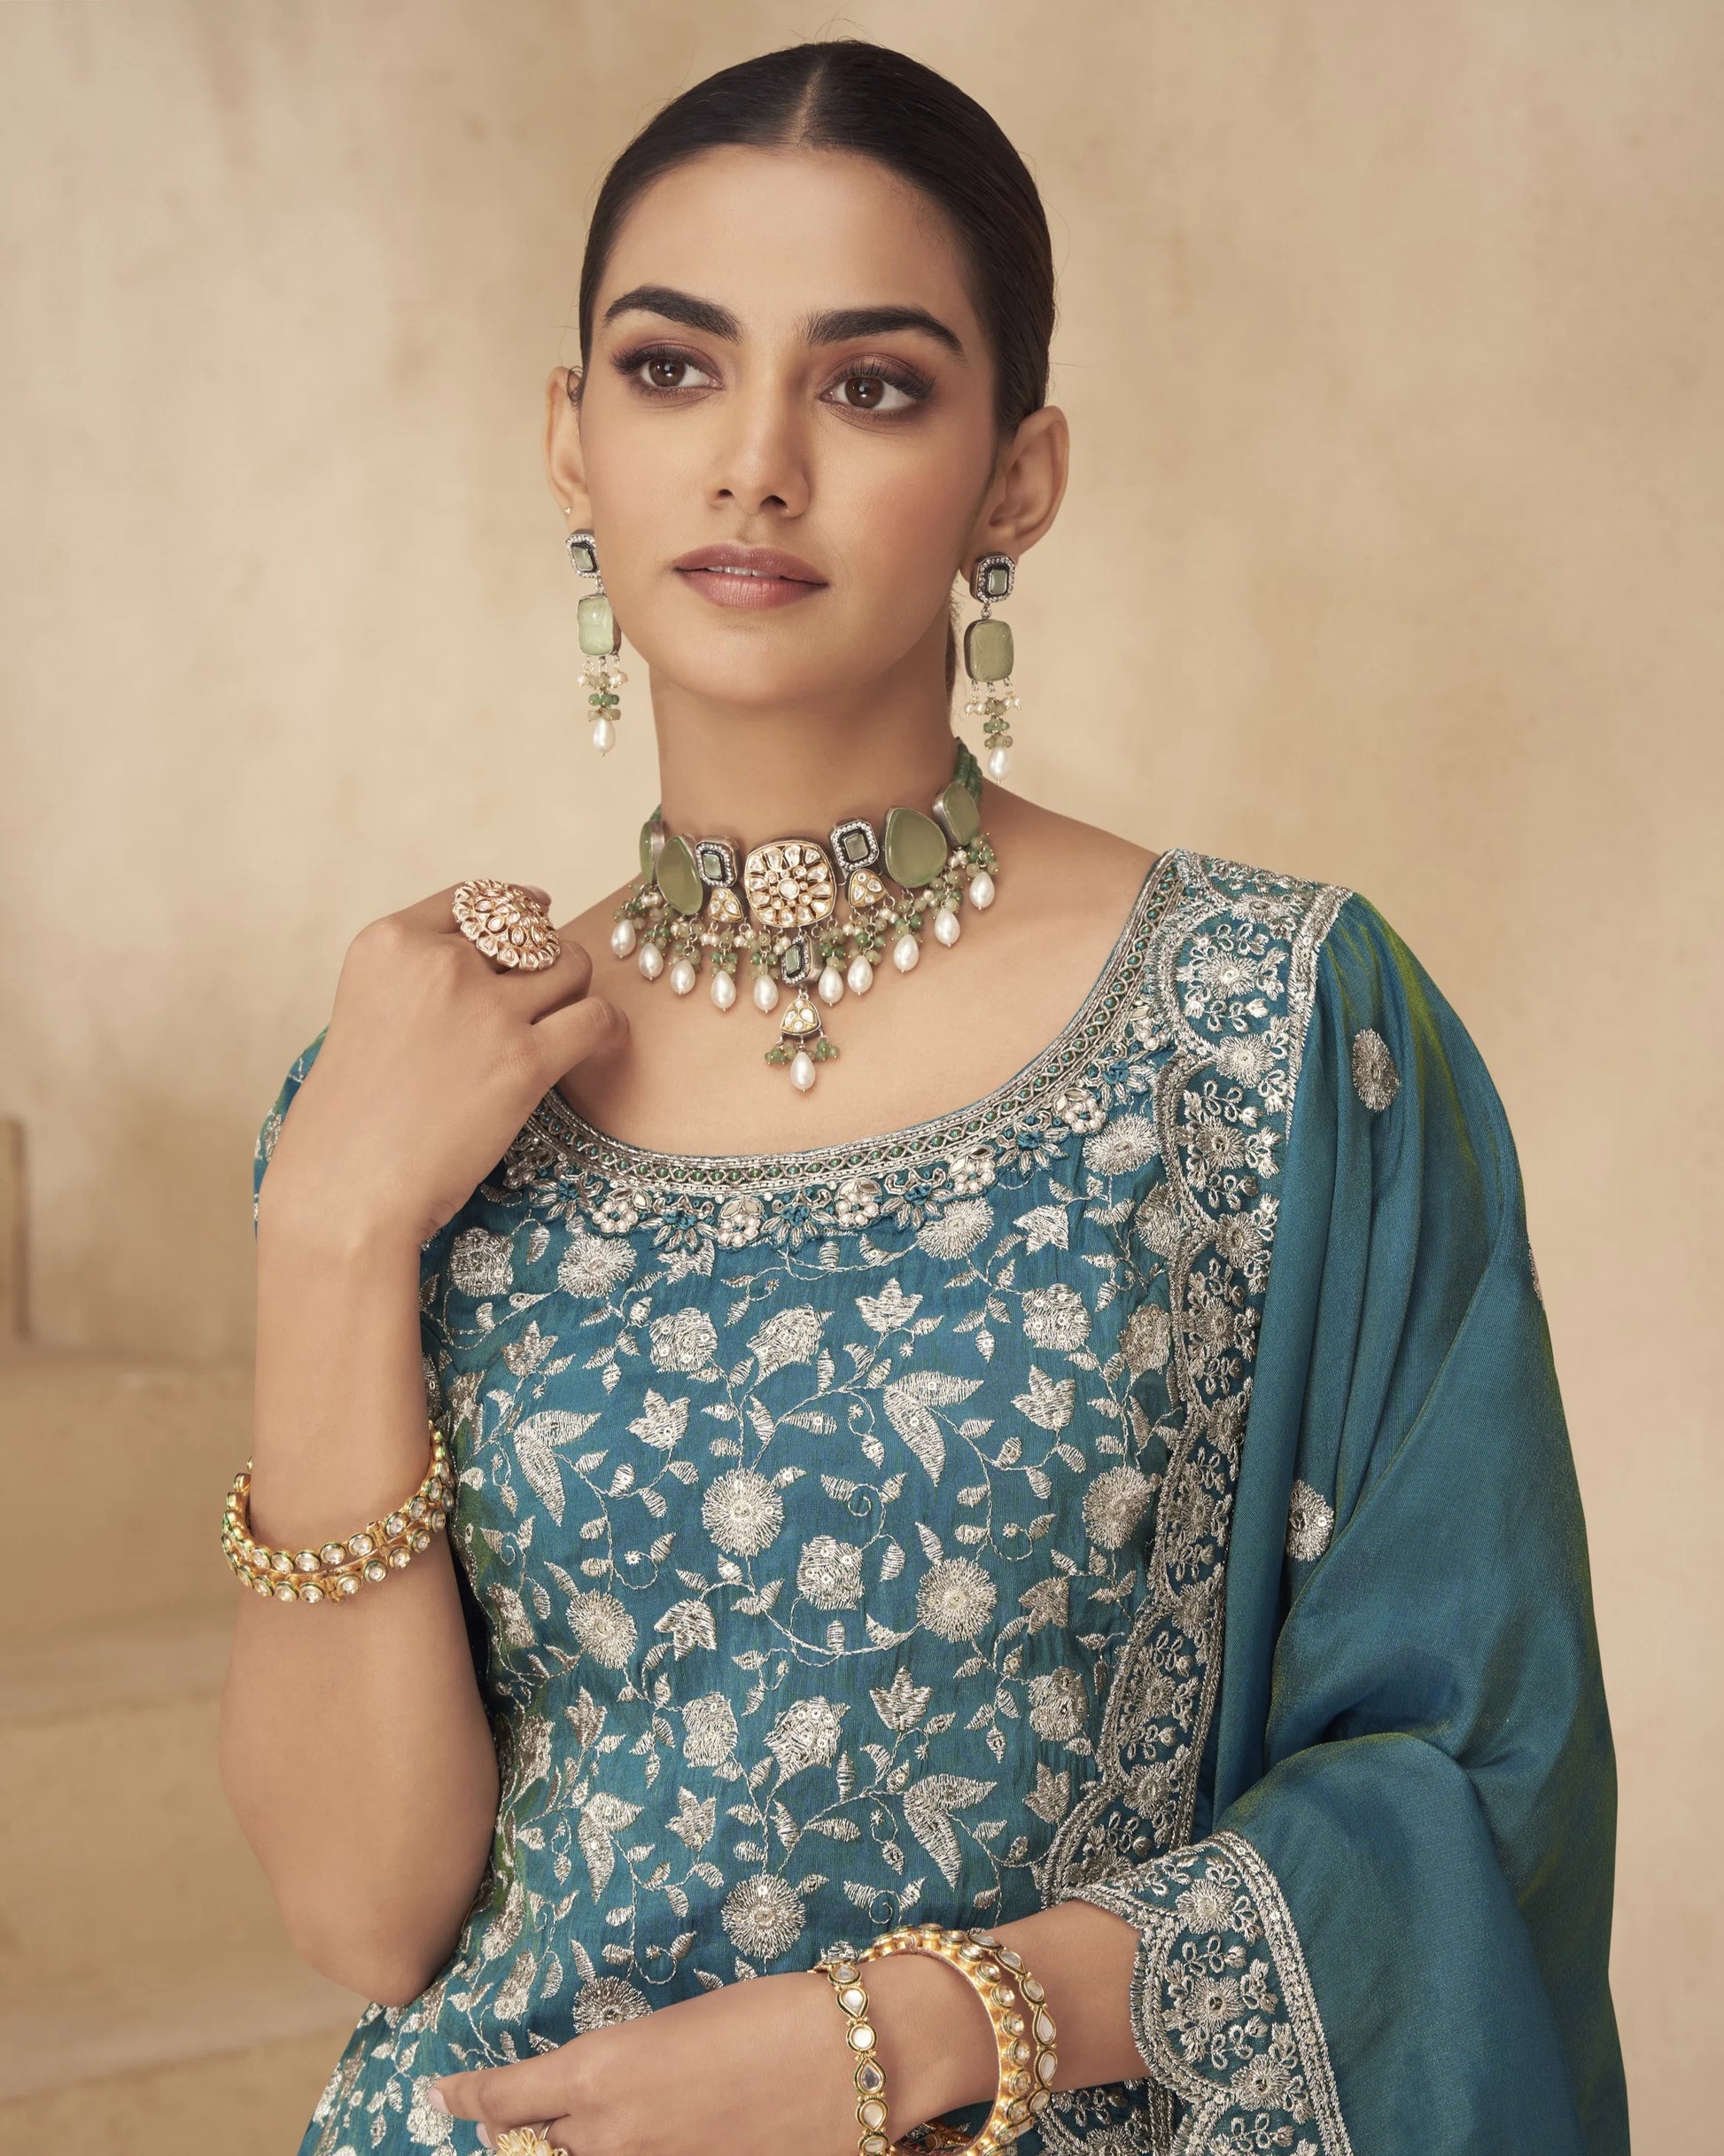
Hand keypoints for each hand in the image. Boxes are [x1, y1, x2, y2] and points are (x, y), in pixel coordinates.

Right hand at [259, 883, 625, 1249]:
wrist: (346, 1190)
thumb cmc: (349, 1120)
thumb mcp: (364, 1015)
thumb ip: (416, 980)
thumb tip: (492, 961)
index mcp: (389, 943)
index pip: (475, 900)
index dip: (512, 913)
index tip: (534, 920)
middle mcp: (439, 962)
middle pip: (528, 932)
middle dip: (541, 960)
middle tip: (540, 995)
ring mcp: (486, 1009)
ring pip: (571, 965)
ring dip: (575, 990)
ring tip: (564, 1021)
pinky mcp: (525, 1061)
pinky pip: (598, 1017)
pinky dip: (609, 1028)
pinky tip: (603, 1042)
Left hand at [429, 1969, 864, 2155]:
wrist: (857, 2055)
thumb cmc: (773, 2012)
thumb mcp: (683, 2024)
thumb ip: (627, 2065)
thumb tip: (606, 2083)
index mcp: (603, 2072)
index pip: (505, 2096)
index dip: (468, 2095)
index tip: (442, 2092)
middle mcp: (611, 2135)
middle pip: (544, 2143)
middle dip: (540, 2125)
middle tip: (546, 2104)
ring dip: (590, 2142)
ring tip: (625, 2112)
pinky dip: (643, 2149)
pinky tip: (674, 2128)